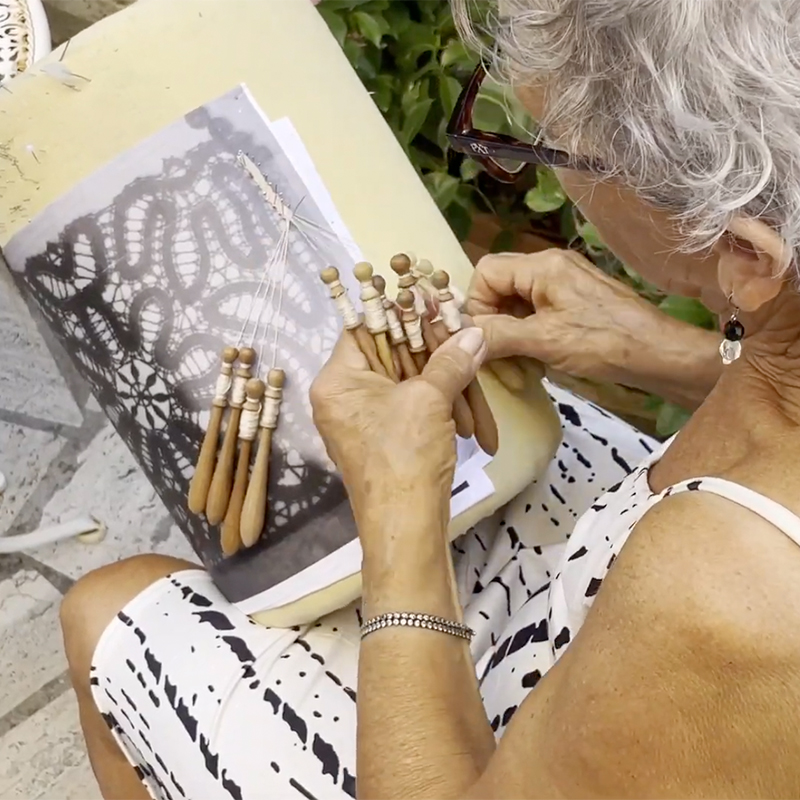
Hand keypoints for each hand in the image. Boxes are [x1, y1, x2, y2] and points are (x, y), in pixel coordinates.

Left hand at [310, 327, 486, 554]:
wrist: (406, 527)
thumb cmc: (405, 456)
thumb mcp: (429, 400)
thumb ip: (451, 360)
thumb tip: (474, 332)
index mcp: (338, 380)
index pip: (365, 327)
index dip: (401, 313)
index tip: (434, 304)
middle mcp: (344, 396)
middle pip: (392, 355)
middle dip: (435, 355)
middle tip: (466, 343)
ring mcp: (365, 419)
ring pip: (409, 384)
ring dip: (446, 389)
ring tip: (474, 399)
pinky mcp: (387, 439)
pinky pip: (414, 409)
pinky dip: (441, 411)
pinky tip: (469, 423)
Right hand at [467, 250, 719, 406]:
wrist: (660, 355)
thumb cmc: (605, 343)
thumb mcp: (545, 341)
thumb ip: (498, 334)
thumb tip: (457, 334)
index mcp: (543, 266)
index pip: (486, 272)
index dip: (476, 306)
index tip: (484, 340)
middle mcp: (550, 268)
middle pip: (499, 290)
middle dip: (494, 328)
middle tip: (499, 363)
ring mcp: (563, 286)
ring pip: (515, 308)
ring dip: (510, 340)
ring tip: (520, 371)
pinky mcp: (573, 305)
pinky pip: (535, 317)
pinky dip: (528, 341)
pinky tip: (536, 366)